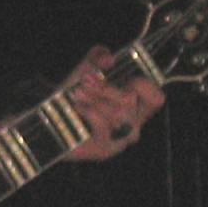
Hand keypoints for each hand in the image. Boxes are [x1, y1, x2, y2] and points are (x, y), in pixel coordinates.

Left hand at [65, 46, 164, 160]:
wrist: (51, 118)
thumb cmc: (76, 94)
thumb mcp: (86, 70)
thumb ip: (98, 57)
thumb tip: (109, 58)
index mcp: (136, 106)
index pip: (156, 98)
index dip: (144, 85)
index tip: (125, 78)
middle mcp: (132, 125)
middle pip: (130, 102)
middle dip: (106, 88)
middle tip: (86, 80)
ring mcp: (120, 139)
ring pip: (116, 113)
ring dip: (94, 98)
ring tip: (76, 93)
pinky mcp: (105, 149)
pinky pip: (103, 125)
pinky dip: (88, 111)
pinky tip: (77, 107)